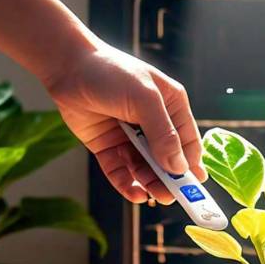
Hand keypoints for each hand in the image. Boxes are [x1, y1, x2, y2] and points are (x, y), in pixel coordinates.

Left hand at [45, 40, 206, 204]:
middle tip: (172, 197)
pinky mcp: (108, 146)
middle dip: (170, 178)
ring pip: (145, 168)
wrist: (67, 66)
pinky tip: (135, 193)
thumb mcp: (145, 99)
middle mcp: (154, 124)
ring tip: (153, 195)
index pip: (188, 142)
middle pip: (167, 159)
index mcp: (172, 107)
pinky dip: (127, 184)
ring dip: (150, 183)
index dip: (192, 165)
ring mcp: (130, 136)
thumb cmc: (112, 73)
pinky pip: (120, 171)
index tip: (197, 187)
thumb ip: (163, 134)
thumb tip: (178, 167)